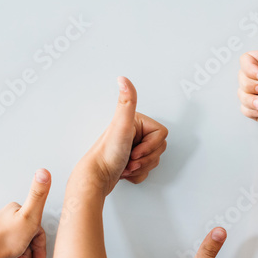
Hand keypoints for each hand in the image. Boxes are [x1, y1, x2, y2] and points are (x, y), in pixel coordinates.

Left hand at [0, 169, 50, 257]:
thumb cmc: (4, 239)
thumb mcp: (29, 215)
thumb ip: (38, 194)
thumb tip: (43, 171)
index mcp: (14, 211)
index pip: (36, 230)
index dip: (40, 248)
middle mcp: (2, 219)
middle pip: (24, 241)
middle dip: (26, 255)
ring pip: (13, 250)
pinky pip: (0, 256)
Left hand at [76, 76, 168, 193]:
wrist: (96, 177)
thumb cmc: (107, 154)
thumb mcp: (120, 125)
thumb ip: (127, 102)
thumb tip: (123, 79)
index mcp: (136, 122)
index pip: (162, 135)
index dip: (150, 146)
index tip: (135, 148)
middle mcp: (134, 132)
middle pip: (159, 149)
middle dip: (145, 159)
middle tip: (130, 157)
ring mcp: (132, 147)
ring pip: (153, 160)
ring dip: (140, 167)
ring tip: (126, 164)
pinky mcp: (130, 161)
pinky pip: (145, 171)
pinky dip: (137, 175)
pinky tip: (125, 170)